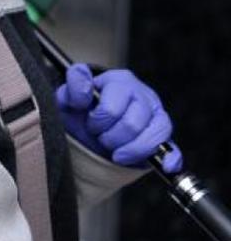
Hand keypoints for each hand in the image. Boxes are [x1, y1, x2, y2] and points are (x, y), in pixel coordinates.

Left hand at [55, 64, 182, 172]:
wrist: (87, 128)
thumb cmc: (80, 111)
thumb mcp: (68, 98)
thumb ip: (73, 85)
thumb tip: (80, 74)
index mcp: (119, 82)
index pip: (111, 109)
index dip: (97, 122)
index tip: (90, 122)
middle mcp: (142, 95)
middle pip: (132, 125)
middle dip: (111, 138)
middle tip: (101, 137)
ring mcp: (156, 115)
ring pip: (154, 136)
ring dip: (130, 150)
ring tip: (115, 150)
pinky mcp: (163, 136)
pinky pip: (172, 148)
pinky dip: (169, 159)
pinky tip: (164, 166)